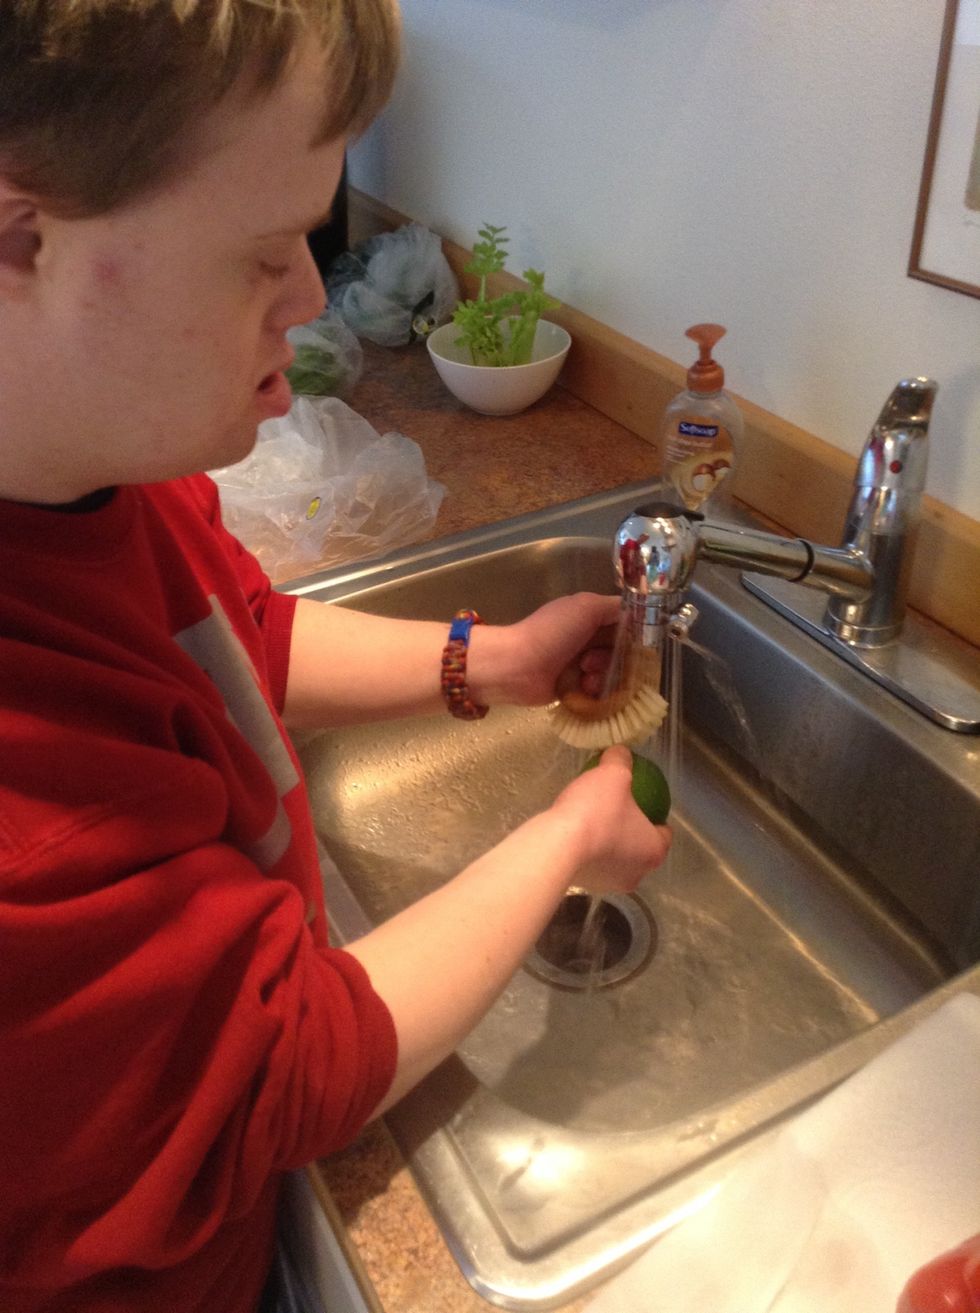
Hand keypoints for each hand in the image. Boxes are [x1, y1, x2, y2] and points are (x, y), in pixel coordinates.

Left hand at [468, 592, 620, 707]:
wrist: (516, 667)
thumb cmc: (551, 633)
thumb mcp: (586, 607)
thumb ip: (615, 607)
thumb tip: (636, 614)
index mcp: (590, 616)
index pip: (626, 625)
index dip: (632, 636)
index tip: (630, 646)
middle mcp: (587, 638)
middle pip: (621, 652)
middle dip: (614, 658)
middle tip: (592, 660)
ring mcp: (581, 664)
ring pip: (611, 674)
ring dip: (603, 676)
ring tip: (584, 675)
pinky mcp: (574, 686)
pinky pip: (599, 691)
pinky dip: (594, 691)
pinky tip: (582, 689)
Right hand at [549, 745, 671, 892]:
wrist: (557, 846)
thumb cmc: (596, 812)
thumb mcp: (612, 775)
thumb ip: (620, 761)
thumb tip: (621, 752)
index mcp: (654, 851)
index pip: (664, 834)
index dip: (655, 817)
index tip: (642, 804)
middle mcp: (637, 874)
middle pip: (640, 849)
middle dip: (631, 833)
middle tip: (616, 811)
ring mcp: (610, 885)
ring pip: (615, 860)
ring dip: (608, 846)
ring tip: (592, 824)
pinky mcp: (585, 887)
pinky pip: (592, 866)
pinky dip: (588, 853)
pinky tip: (575, 837)